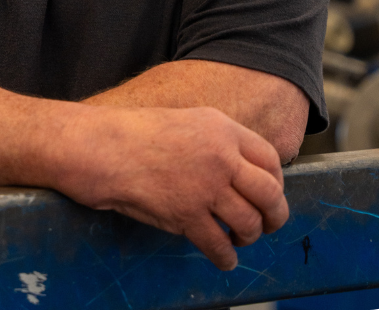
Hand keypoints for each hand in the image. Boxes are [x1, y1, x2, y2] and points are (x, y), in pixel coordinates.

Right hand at [58, 105, 287, 270]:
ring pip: (249, 222)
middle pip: (269, 193)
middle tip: (268, 224)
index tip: (269, 194)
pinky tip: (223, 258)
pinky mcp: (187, 215)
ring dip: (249, 236)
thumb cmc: (135, 133)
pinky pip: (220, 245)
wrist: (103, 148)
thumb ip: (215, 142)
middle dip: (274, 216)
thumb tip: (239, 170)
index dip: (275, 182)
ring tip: (238, 238)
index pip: (270, 158)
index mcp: (221, 128)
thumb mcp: (185, 121)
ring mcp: (205, 186)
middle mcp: (220, 156)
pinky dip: (226, 257)